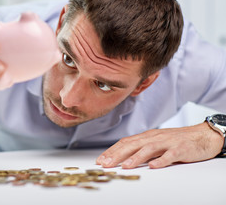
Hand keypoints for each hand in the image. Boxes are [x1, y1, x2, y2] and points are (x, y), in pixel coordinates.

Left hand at [96, 122, 223, 168]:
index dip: (112, 151)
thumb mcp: (156, 142)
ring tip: (125, 166)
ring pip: (148, 149)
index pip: (125, 142)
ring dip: (135, 158)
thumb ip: (141, 148)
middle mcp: (154, 137)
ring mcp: (167, 142)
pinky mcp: (180, 149)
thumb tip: (123, 156)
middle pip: (132, 145)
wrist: (202, 135)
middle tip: (106, 164)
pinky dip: (161, 161)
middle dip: (117, 155)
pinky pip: (170, 155)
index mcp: (147, 136)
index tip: (100, 160)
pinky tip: (153, 167)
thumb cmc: (177, 140)